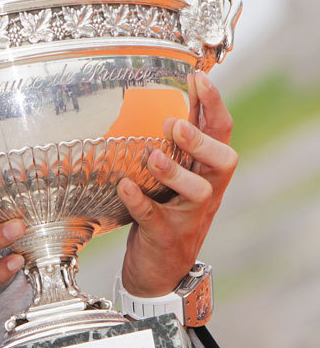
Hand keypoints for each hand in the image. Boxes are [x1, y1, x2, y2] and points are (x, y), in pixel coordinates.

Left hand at [118, 72, 237, 295]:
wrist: (158, 270)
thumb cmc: (164, 212)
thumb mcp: (173, 176)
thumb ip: (172, 144)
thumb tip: (163, 100)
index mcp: (208, 170)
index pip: (221, 131)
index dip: (213, 104)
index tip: (197, 78)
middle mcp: (207, 190)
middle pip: (223, 160)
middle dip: (201, 140)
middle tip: (173, 124)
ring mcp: (189, 215)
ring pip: (197, 191)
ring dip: (174, 171)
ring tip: (151, 156)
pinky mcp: (166, 235)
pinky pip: (155, 216)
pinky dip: (139, 200)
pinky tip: (123, 186)